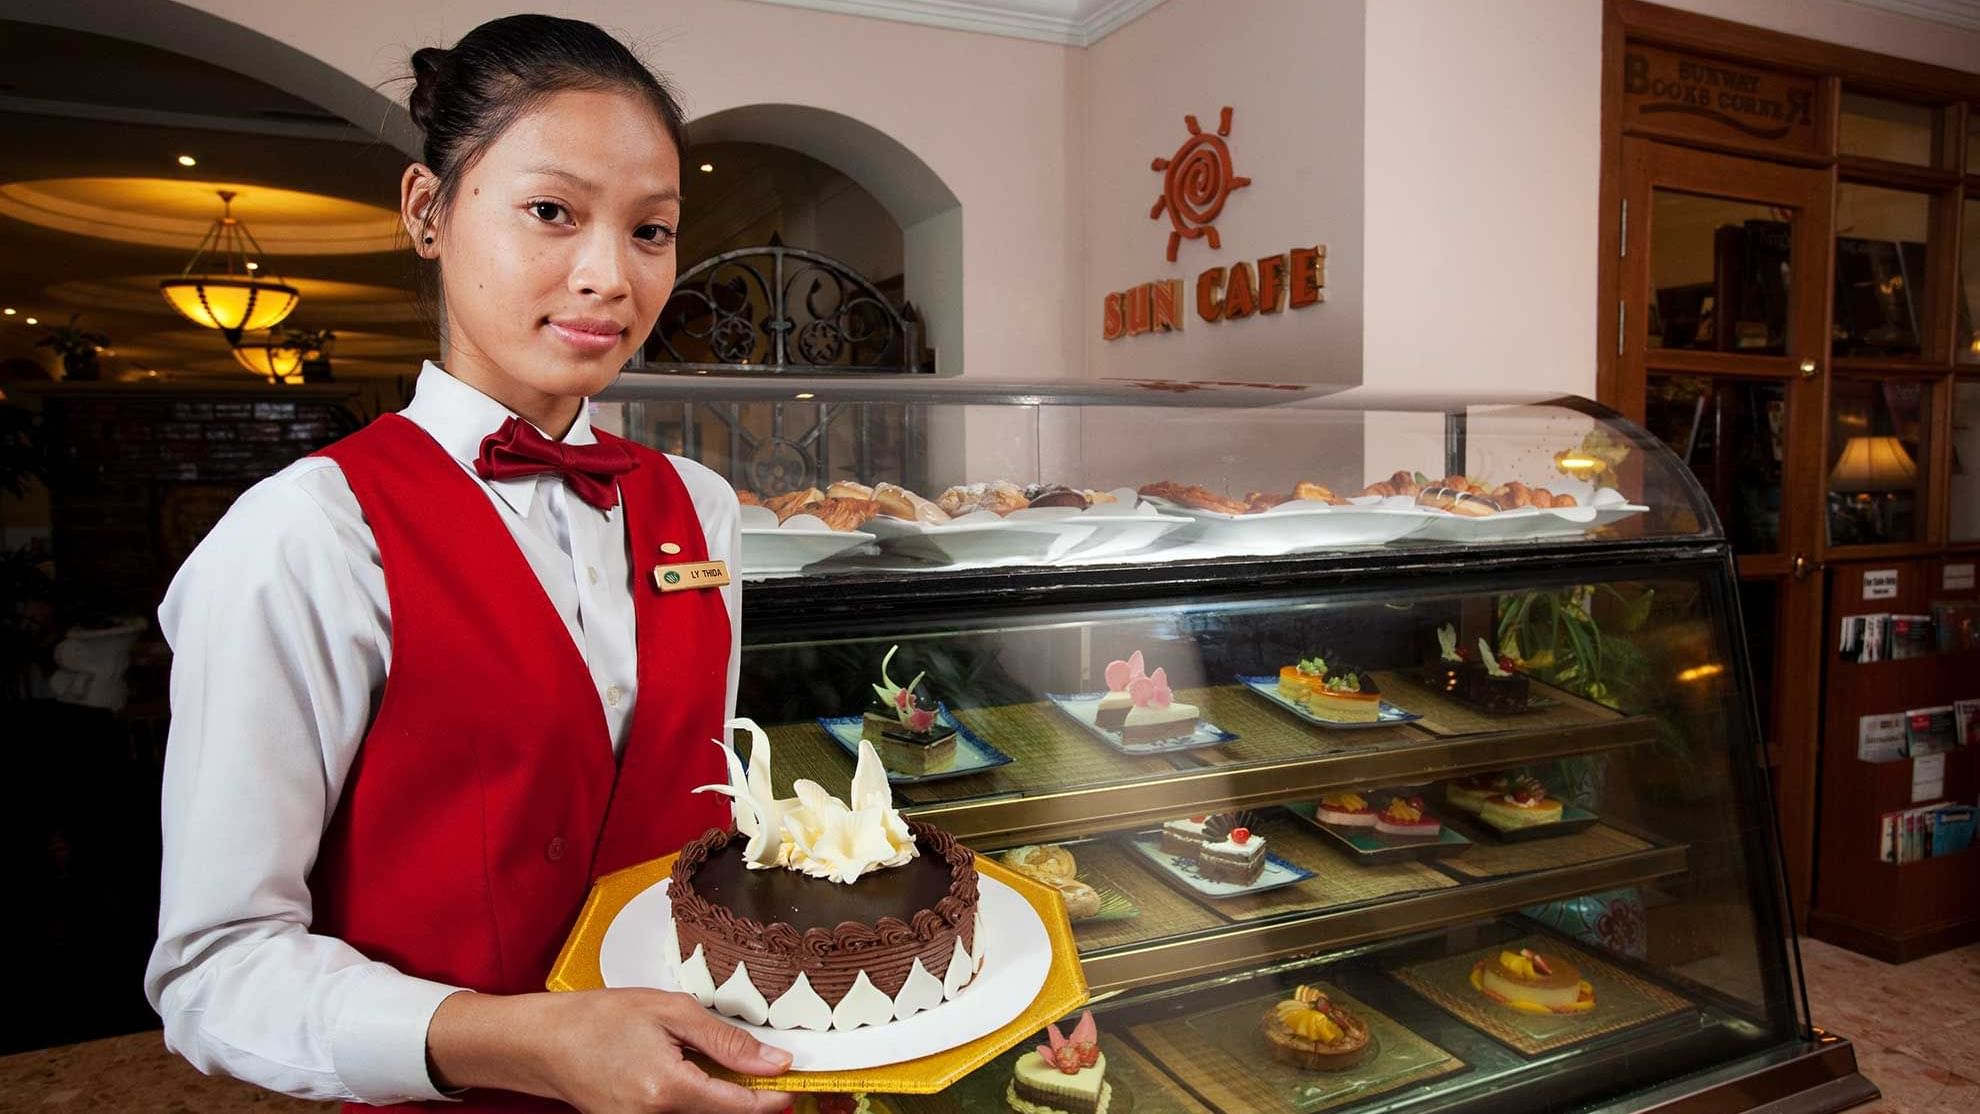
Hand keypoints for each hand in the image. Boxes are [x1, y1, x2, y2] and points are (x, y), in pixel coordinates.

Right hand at [428, 988, 791, 1113]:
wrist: (541, 1042)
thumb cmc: (597, 1018)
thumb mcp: (669, 1012)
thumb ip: (725, 1041)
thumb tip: (772, 1061)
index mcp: (668, 1090)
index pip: (739, 1108)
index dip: (772, 1100)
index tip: (793, 1088)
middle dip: (744, 1097)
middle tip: (756, 1067)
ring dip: (716, 1097)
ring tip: (708, 1062)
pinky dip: (691, 1099)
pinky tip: (684, 1073)